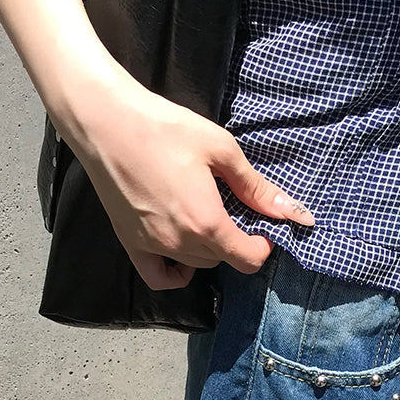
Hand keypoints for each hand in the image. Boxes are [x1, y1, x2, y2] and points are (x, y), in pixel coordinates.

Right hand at [60, 61, 313, 290]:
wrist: (106, 123)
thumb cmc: (164, 128)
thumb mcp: (221, 150)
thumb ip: (256, 187)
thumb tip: (293, 212)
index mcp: (206, 221)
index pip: (247, 260)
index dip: (262, 247)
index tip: (263, 228)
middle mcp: (180, 242)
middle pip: (222, 261)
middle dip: (235, 243)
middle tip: (232, 213)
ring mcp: (152, 246)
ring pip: (195, 265)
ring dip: (208, 250)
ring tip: (205, 217)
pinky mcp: (130, 242)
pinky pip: (159, 277)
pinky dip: (176, 272)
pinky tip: (181, 250)